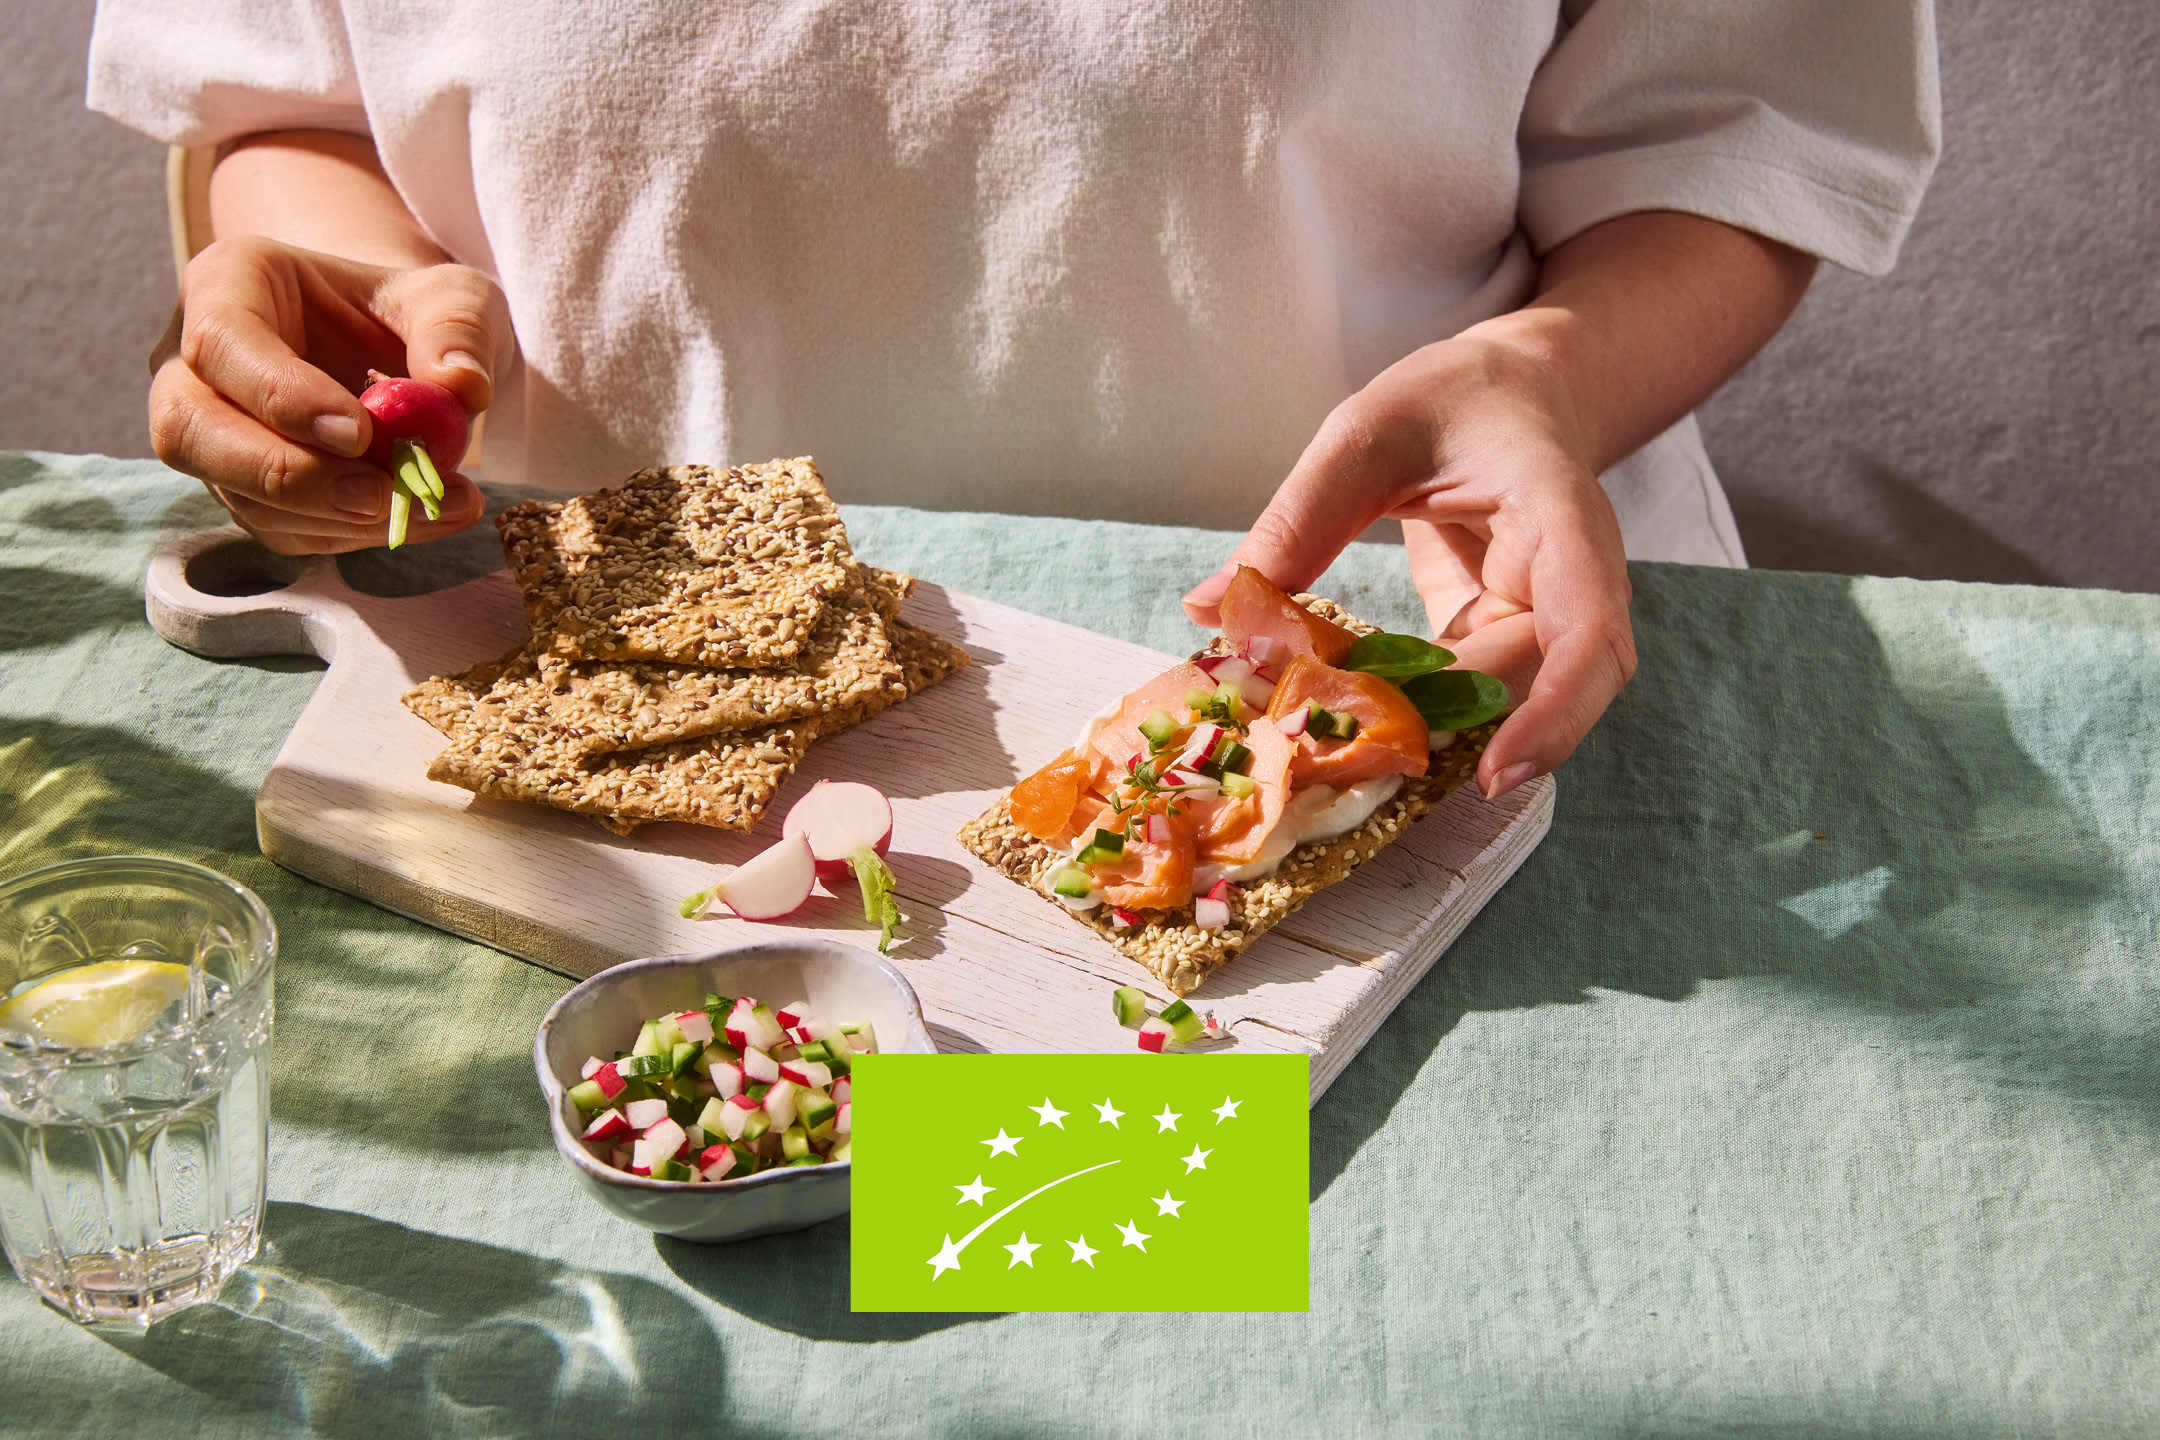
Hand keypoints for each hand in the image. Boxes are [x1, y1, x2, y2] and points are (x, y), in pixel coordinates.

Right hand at [149, 236, 512, 554]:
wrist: (405, 351)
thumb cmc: (414, 311)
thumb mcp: (453, 295)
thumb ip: (457, 325)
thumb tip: (460, 385)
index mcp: (229, 285)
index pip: (221, 342)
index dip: (282, 396)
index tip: (358, 434)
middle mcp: (196, 363)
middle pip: (191, 431)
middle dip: (289, 476)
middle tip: (379, 496)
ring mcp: (212, 435)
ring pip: (238, 495)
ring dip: (337, 518)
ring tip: (433, 505)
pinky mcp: (245, 492)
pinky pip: (282, 530)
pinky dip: (354, 535)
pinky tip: (423, 518)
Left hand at [1181, 320, 1634, 799]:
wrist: (1508, 393)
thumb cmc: (1452, 399)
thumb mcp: (1363, 436)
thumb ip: (1297, 522)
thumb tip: (1208, 610)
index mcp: (1561, 519)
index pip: (1590, 634)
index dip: (1555, 714)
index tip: (1494, 772)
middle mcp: (1570, 584)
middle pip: (1531, 687)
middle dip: (1443, 730)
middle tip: (1343, 760)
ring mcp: (1539, 619)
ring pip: (1493, 704)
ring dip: (1417, 732)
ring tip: (1329, 752)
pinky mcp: (1499, 639)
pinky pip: (1462, 695)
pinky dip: (1404, 714)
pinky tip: (1338, 726)